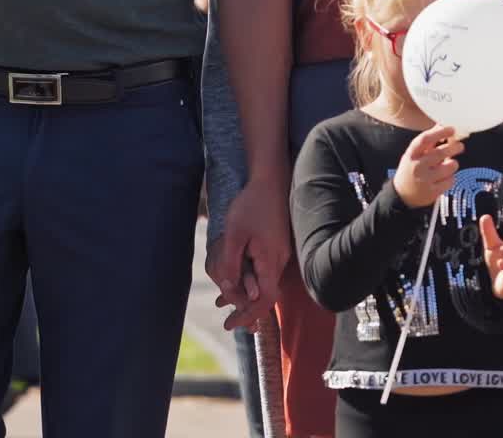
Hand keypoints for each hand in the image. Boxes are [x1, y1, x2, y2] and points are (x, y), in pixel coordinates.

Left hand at [209, 176, 291, 330]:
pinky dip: (249, 278)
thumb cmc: (251, 205)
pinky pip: (264, 269)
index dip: (249, 315)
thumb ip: (231, 264)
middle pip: (265, 293)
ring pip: (263, 281)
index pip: (265, 300)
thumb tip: (229, 289)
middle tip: (224, 316)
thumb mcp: (234, 235)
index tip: (230, 323)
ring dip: (245, 292)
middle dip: (244, 307)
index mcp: (270, 260)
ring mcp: (280, 252)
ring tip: (222, 300)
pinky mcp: (277, 244)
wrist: (270, 179)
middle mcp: (280, 260)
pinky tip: (234, 276)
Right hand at [393, 125, 463, 208]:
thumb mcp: (414, 154)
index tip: (451, 129)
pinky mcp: (432, 192)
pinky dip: (451, 177)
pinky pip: (450, 181)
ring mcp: (424, 181)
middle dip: (454, 147)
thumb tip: (441, 125)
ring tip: (450, 164)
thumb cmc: (411, 169)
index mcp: (411, 154)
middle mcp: (417, 167)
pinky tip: (445, 177)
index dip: (440, 132)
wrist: (402, 195)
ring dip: (453, 163)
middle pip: (440, 153)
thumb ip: (428, 142)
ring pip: (449, 167)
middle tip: (460, 146)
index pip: (425, 139)